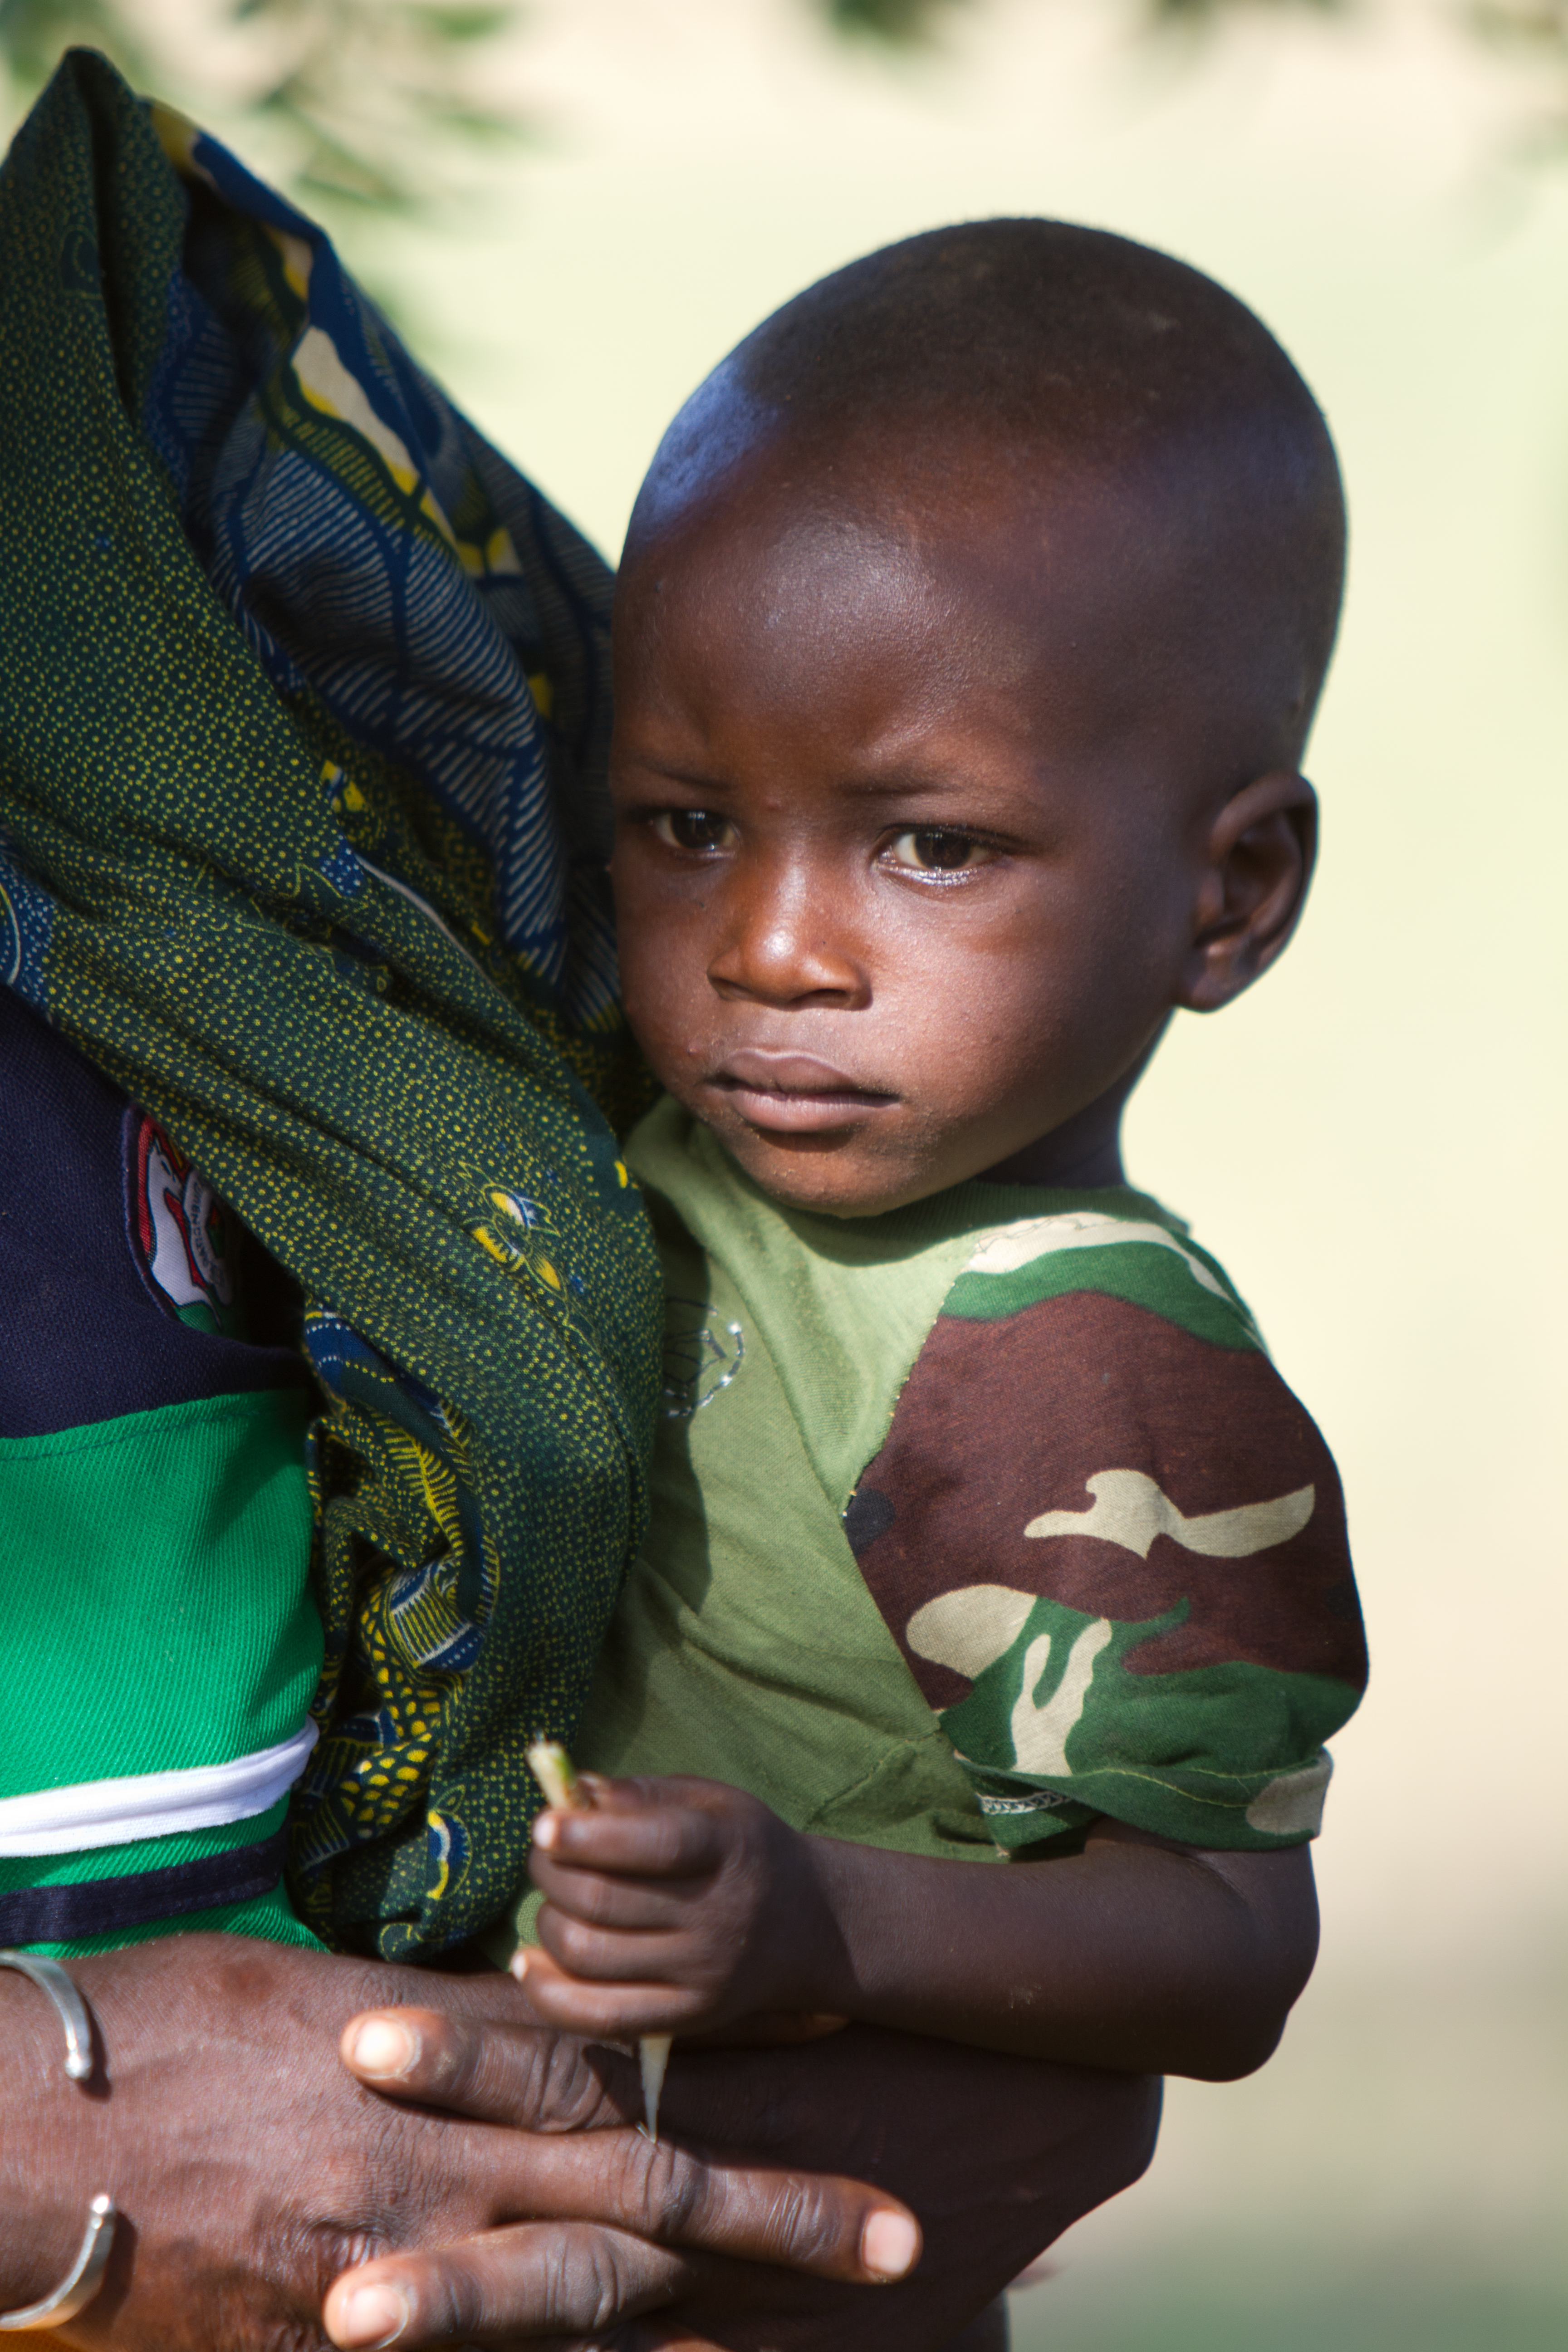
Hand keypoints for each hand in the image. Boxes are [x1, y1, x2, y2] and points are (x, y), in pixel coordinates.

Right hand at [0, 1935, 916, 2351]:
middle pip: (636, 2193)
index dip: (724, 2059)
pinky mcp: (327, 2350)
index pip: (609, 2059)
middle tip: (898, 2238)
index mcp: (427, 2065)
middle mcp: (432, 2172)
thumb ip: (428, 2008)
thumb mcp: (308, 1984)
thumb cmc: (163, 2027)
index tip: (829, 2051)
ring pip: (575, 2309)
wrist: (30, 2137)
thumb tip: (529, 1997)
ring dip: (700, 2333)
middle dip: (773, 2217)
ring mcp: (387, 2276)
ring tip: (801, 2348)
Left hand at [330, 2002, 1161, 2350]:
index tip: (363, 2043)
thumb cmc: (875, 2034)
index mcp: (697, 2095)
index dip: (468, 2062)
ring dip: (499, 2343)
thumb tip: (534, 1963)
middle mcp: (704, 2201)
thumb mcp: (767, 2009)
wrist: (1028, 2107)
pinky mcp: (774, 2351)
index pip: (561, 2075)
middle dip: (457, 2282)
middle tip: (350, 2305)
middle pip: (564, 2247)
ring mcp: (739, 2298)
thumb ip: (660, 2012)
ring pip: (602, 2327)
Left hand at [520, 1774, 839, 2041]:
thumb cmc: (740, 1847)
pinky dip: (548, 1992)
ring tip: (554, 1902)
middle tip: (543, 1856)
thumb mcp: (710, 1800)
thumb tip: (574, 1789)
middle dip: (551, 1874)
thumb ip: (643, 1793)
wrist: (805, 1924)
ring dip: (547, 1924)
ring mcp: (700, 1975)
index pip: (655, 1845)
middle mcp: (717, 1916)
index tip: (543, 1827)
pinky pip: (598, 2017)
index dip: (590, 1836)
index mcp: (726, 1848)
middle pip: (604, 1902)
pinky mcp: (684, 2018)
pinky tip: (528, 1963)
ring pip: (589, 1956)